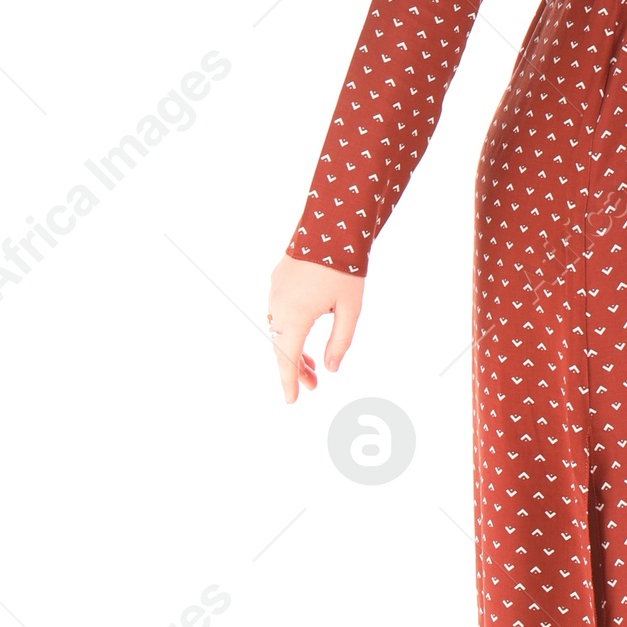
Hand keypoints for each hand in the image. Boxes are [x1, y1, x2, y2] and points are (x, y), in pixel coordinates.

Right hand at [267, 253, 363, 402]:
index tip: (291, 401)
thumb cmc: (345, 268)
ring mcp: (275, 291)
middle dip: (295, 369)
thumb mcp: (350, 309)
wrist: (331, 225)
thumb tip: (331, 367)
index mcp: (296, 315)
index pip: (286, 359)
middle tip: (314, 386)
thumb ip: (340, 341)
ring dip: (292, 349)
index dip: (289, 383)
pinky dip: (289, 329)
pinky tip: (304, 332)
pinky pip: (278, 312)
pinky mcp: (277, 280)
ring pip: (279, 331)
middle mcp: (279, 305)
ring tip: (311, 364)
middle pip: (280, 348)